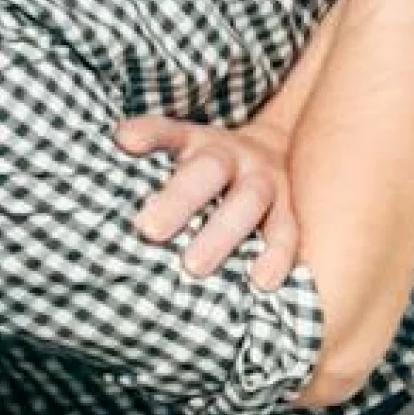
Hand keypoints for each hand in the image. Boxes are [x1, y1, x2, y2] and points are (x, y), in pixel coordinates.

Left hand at [116, 113, 300, 283]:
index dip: (150, 134)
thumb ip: (152, 155)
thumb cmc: (215, 166)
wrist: (287, 153)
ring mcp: (270, 182)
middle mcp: (237, 156)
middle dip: (180, 200)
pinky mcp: (295, 209)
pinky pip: (289, 233)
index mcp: (202, 141)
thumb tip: (118, 149)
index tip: (125, 143)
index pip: (171, 132)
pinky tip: (262, 282)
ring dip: (223, 235)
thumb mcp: (187, 151)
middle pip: (209, 170)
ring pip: (249, 202)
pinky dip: (278, 257)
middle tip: (149, 232)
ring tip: (194, 267)